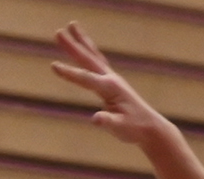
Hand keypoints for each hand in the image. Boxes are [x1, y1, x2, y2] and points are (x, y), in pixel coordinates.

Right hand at [52, 23, 179, 153]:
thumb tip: (95, 119)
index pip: (86, 78)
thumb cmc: (135, 128)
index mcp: (111, 88)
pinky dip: (89, 51)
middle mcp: (111, 79)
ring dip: (81, 41)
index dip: (69, 73)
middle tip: (58, 31)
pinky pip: (97, 61)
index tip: (53, 66)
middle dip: (72, 46)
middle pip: (88, 59)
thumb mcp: (120, 128)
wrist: (150, 127)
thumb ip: (108, 122)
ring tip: (71, 24)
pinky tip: (84, 45)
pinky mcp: (112, 82)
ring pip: (93, 56)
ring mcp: (112, 78)